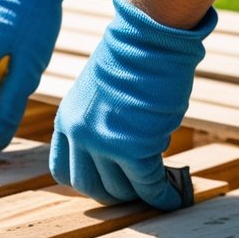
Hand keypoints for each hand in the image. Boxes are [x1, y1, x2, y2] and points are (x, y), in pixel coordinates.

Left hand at [50, 0, 216, 208]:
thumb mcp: (99, 94)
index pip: (63, 170)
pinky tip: (175, 198)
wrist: (150, 39)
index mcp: (66, 120)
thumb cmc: (134, 60)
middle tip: (136, 192)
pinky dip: (162, 196)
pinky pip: (147, 185)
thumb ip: (99, 125)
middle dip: (115, 194)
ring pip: (120, 189)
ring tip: (158, 191)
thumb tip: (123, 156)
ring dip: (140, 195)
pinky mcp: (133, 149)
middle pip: (89, 186)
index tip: (107, 183)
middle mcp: (79, 135)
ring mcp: (104, 144)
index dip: (87, 181)